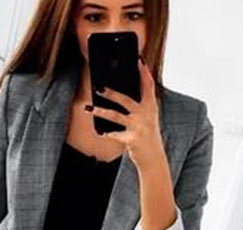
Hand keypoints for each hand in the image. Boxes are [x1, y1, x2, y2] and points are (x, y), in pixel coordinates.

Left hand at [87, 56, 164, 171]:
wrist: (153, 157)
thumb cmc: (146, 135)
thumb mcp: (147, 117)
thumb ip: (138, 105)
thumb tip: (116, 93)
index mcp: (151, 106)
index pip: (148, 85)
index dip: (144, 72)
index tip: (138, 60)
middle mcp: (146, 114)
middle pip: (125, 99)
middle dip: (110, 93)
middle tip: (98, 87)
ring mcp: (139, 127)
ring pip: (116, 116)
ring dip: (101, 111)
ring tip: (89, 108)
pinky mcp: (132, 139)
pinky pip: (115, 134)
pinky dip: (107, 133)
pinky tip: (100, 132)